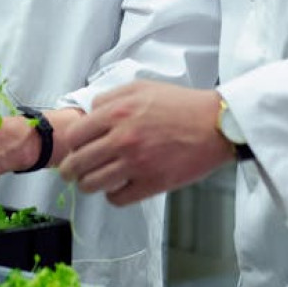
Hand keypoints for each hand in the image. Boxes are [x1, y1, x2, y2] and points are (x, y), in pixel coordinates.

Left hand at [58, 81, 233, 205]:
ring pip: (92, 184)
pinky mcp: (151, 183)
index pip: (75, 136)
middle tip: (72, 173)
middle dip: (70, 171)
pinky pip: (116, 198)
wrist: (216, 125)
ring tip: (93, 182)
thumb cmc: (182, 105)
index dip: (71, 146)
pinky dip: (113, 195)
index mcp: (117, 112)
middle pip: (77, 163)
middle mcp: (123, 138)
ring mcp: (136, 163)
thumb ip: (111, 98)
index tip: (74, 150)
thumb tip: (90, 113)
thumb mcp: (142, 88)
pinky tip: (119, 187)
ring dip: (89, 185)